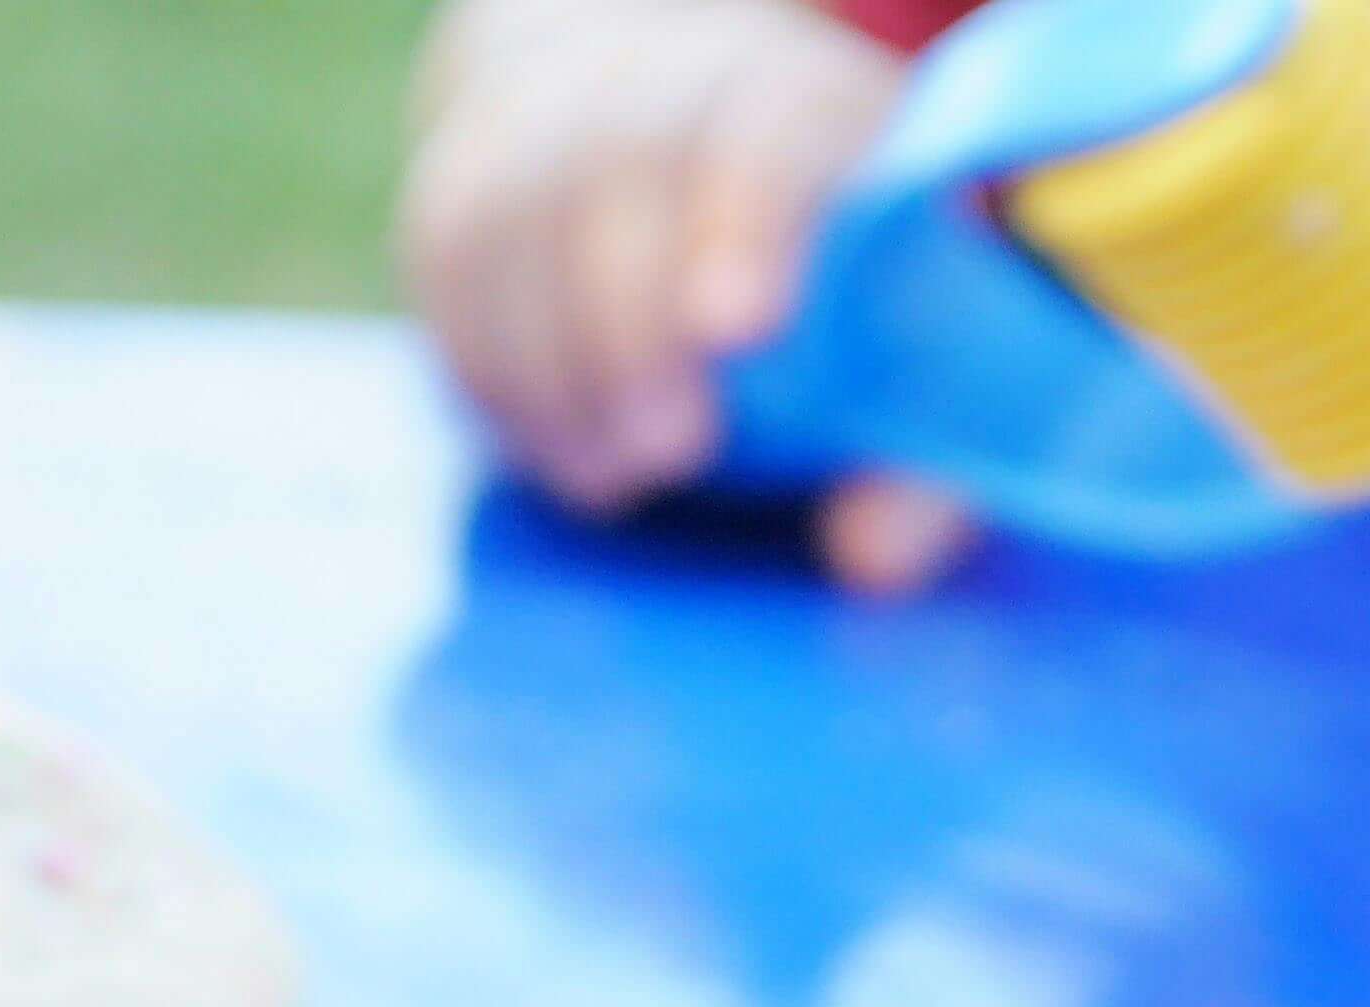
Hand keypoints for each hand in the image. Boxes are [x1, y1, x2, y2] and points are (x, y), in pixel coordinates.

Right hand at [399, 0, 981, 590]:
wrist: (682, 167)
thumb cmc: (833, 286)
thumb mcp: (919, 354)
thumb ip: (920, 462)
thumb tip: (869, 558)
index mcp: (804, 102)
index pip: (764, 132)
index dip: (746, 222)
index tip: (740, 331)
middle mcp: (669, 85)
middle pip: (614, 172)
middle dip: (628, 327)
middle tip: (671, 454)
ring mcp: (548, 128)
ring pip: (508, 223)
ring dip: (549, 371)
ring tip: (614, 476)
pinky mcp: (461, 190)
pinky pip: (449, 273)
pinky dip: (493, 376)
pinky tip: (560, 446)